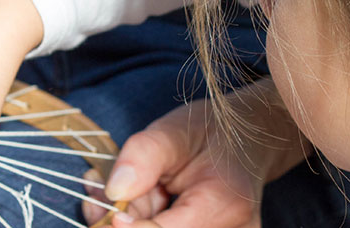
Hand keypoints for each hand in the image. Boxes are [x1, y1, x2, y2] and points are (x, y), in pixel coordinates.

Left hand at [82, 100, 263, 227]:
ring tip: (133, 192)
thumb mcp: (173, 131)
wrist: (247, 141)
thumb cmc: (210, 132)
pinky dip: (146, 222)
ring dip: (136, 222)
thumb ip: (143, 156)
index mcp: (224, 203)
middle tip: (102, 199)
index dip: (129, 227)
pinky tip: (143, 201)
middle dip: (126, 223)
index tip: (107, 207)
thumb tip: (114, 192)